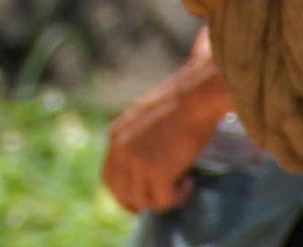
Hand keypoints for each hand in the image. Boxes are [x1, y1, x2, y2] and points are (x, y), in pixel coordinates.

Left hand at [101, 31, 231, 215]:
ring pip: (144, 201)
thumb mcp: (146, 124)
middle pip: (122, 194)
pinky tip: (190, 183)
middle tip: (164, 200)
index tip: (140, 204)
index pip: (108, 178)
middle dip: (141, 204)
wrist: (193, 98)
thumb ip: (137, 144)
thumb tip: (143, 171)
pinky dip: (179, 197)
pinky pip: (163, 200)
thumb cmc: (179, 108)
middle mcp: (120, 149)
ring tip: (182, 185)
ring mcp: (136, 160)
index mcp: (116, 136)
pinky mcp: (155, 170)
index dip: (123, 196)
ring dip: (164, 200)